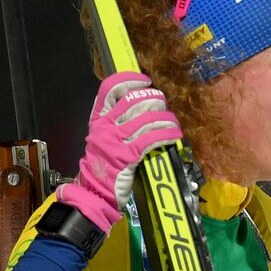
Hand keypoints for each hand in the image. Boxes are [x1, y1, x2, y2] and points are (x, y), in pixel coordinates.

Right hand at [57, 72, 181, 232]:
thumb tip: (142, 106)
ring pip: (146, 118)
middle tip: (163, 104)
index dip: (129, 80)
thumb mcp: (103, 138)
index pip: (109, 88)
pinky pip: (152, 138)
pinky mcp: (128, 155)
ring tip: (173, 122)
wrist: (94, 191)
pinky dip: (167, 134)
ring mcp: (116, 140)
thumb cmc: (103, 165)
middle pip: (133, 100)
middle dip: (153, 98)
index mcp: (98, 119)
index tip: (145, 80)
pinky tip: (175, 134)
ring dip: (165, 117)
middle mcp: (105, 126)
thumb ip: (116, 122)